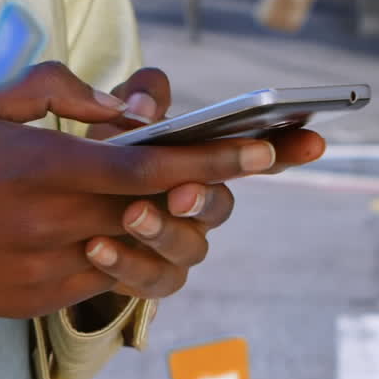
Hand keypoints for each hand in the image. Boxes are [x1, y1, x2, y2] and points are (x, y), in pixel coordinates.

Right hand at [0, 62, 277, 318]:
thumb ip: (62, 89)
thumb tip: (133, 105)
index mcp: (38, 167)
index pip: (149, 169)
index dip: (216, 161)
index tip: (268, 147)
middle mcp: (51, 225)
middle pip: (162, 211)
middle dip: (218, 188)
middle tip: (250, 160)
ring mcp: (48, 270)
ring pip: (144, 248)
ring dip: (173, 220)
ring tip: (177, 191)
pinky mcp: (41, 299)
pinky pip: (109, 272)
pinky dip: (128, 243)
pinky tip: (117, 218)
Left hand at [81, 69, 327, 298]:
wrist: (64, 213)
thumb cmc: (102, 156)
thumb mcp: (117, 117)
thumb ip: (138, 98)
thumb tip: (141, 107)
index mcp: (204, 162)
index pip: (256, 155)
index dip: (288, 149)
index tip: (314, 140)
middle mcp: (202, 207)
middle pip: (222, 206)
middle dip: (205, 198)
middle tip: (182, 192)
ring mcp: (181, 246)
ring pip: (191, 248)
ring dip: (163, 232)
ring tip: (131, 215)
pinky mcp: (152, 278)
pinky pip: (151, 280)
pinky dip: (125, 265)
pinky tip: (96, 247)